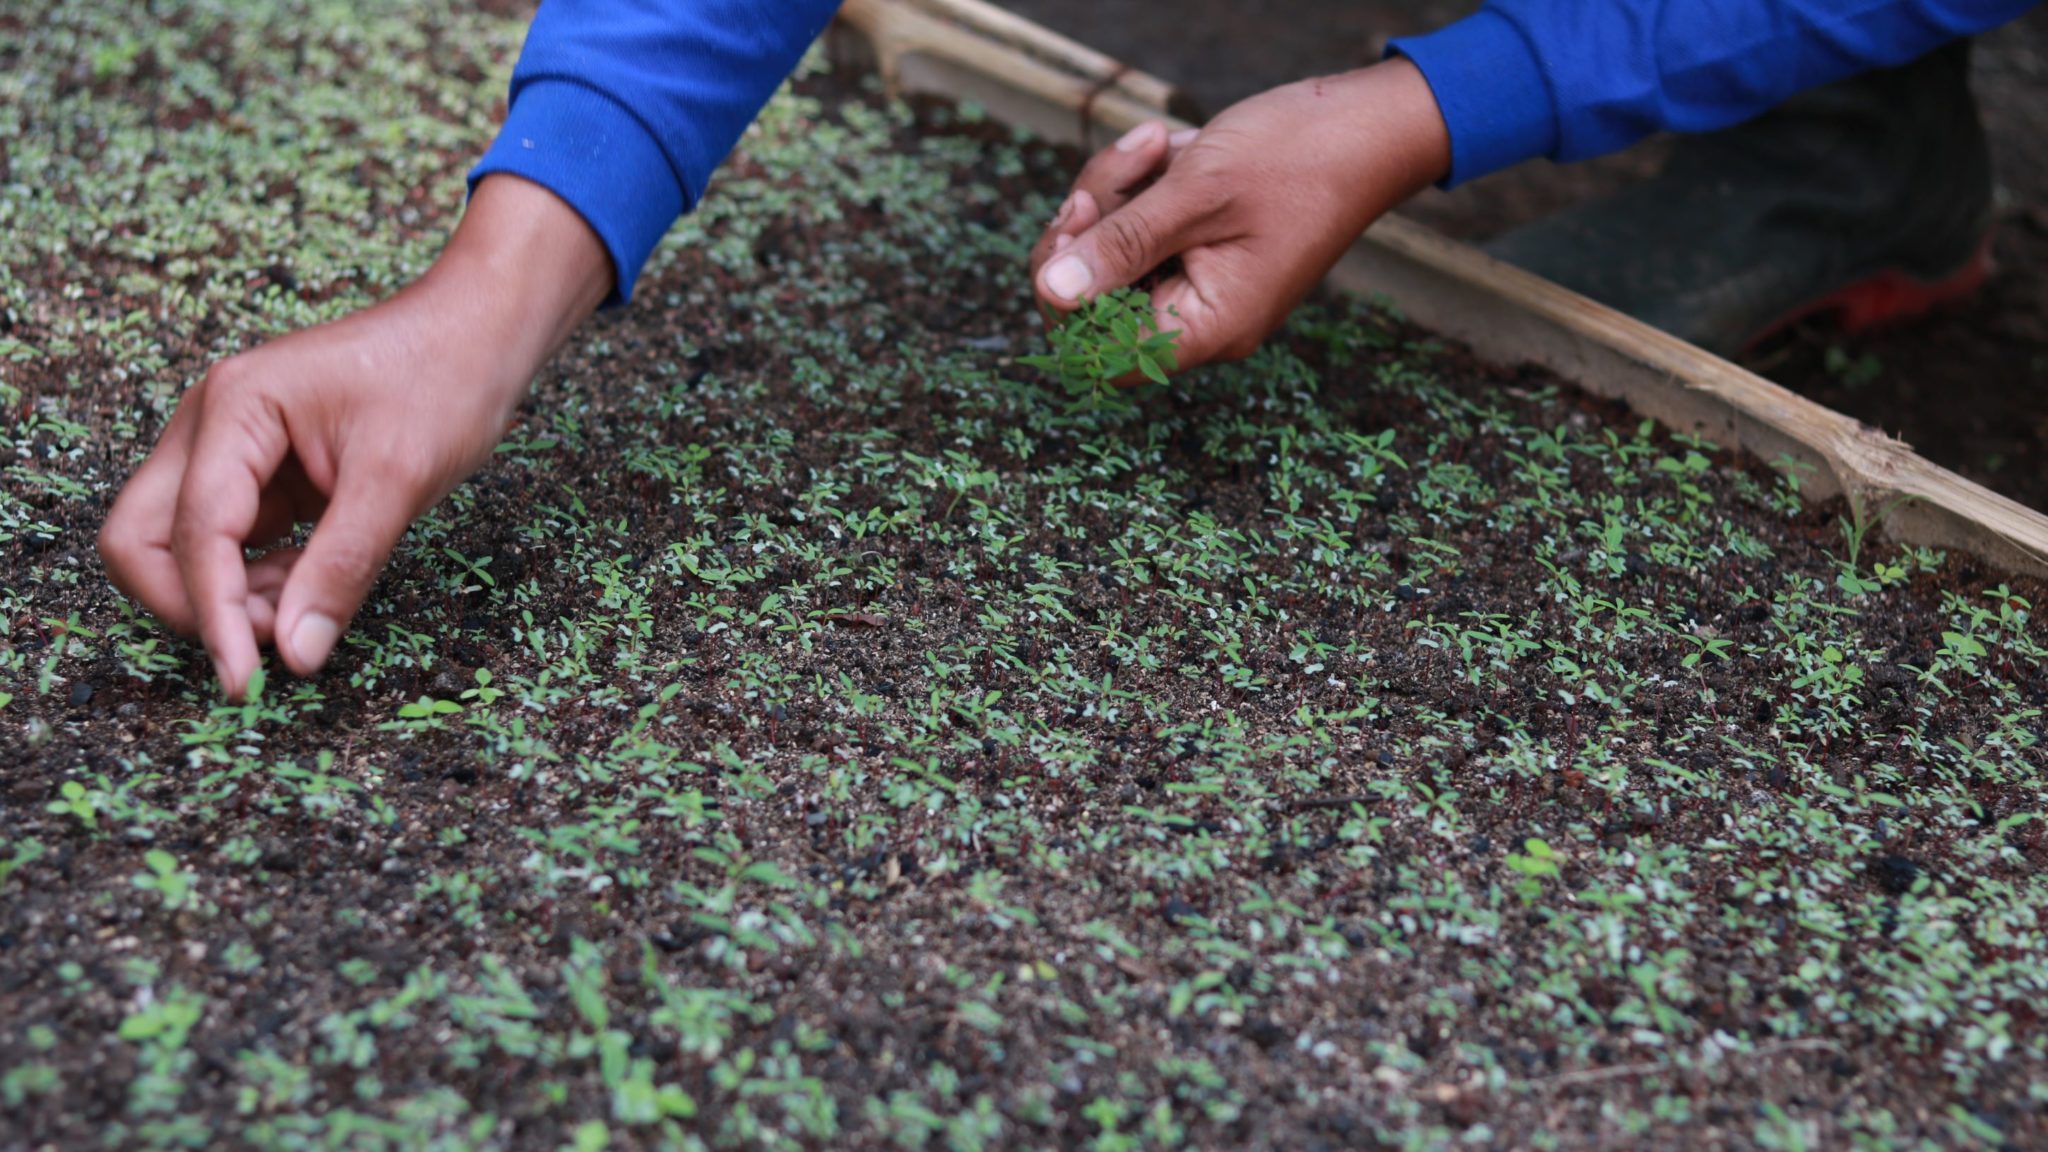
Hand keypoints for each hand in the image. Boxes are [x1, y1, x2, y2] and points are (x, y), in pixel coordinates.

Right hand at [98, 175, 611, 699]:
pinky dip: (257, 580)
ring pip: (182, 547)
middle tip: (273, 641)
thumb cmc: (444, 380)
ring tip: (306, 609)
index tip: (246, 682)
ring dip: (228, 596)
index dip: (211, 616)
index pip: (191, 534)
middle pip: (142, 540)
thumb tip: (294, 653)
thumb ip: (342, 567)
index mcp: (234, 409)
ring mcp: (230, 451)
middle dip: (192, 604)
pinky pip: (230, 543)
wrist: (478, 333)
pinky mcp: (260, 475)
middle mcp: (211, 426)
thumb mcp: (399, 479)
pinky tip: (310, 588)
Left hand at [1030, 58, 1449, 371]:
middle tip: (1101, 183)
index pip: (1102, 355)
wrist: (1364, 126)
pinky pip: (1141, 231)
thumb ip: (1121, 245)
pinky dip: (1141, 188)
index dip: (1068, 301)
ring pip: (1113, 257)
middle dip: (1088, 231)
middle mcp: (1202, 320)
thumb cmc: (1296, 158)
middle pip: (1097, 305)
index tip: (1076, 227)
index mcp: (1208, 327)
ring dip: (1115, 194)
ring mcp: (1200, 285)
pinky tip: (1170, 148)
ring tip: (1156, 143)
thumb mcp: (1196, 194)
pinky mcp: (1199, 251)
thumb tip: (1052, 292)